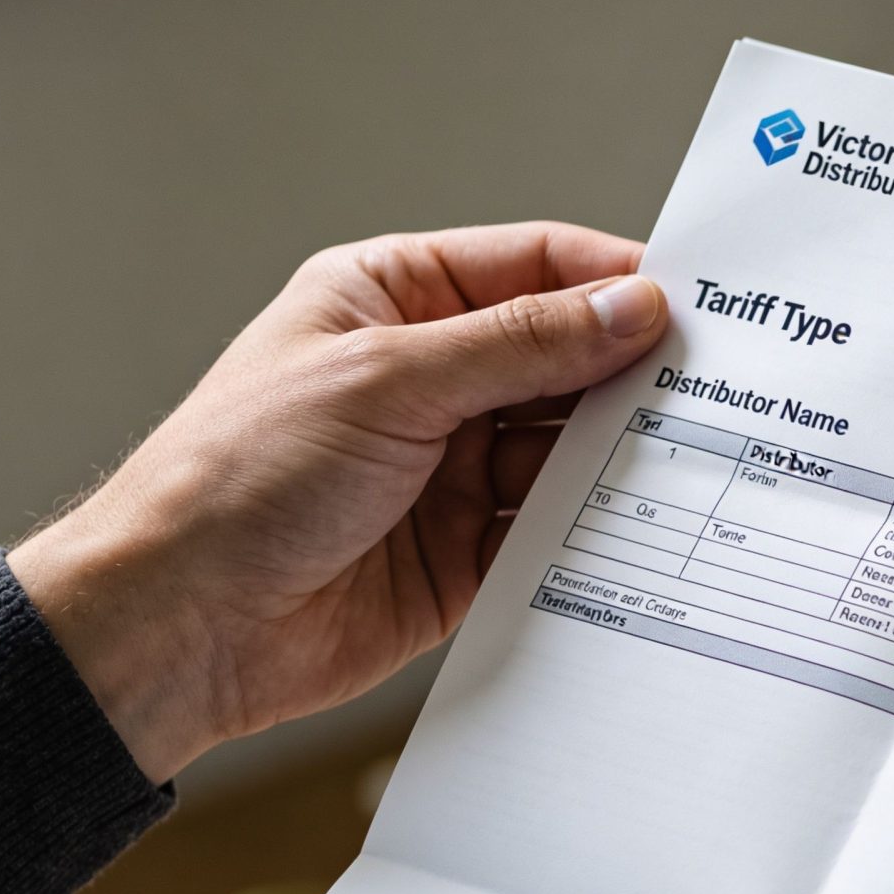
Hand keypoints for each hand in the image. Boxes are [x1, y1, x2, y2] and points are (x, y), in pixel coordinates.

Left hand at [8, 223, 669, 781]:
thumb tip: (627, 310)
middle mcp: (427, 380)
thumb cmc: (235, 479)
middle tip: (716, 388)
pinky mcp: (465, 555)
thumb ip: (519, 346)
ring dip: (619, 458)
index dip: (611, 282)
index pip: (530, 268)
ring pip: (567, 450)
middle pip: (562, 361)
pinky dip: (594, 533)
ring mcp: (448, 469)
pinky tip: (637, 528)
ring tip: (684, 461)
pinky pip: (553, 533)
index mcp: (392, 303)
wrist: (178, 626)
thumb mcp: (387, 382)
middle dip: (631, 375)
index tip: (694, 305)